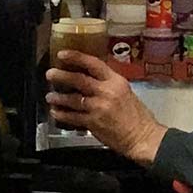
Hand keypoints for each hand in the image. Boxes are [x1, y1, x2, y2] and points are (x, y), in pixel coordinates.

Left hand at [45, 51, 166, 165]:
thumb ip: (107, 84)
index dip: (76, 57)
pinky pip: (73, 117)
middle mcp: (106, 92)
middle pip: (79, 80)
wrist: (142, 137)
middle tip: (50, 74)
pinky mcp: (93, 123)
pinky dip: (62, 115)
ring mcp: (99, 108)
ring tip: (50, 96)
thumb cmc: (136, 116)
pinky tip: (56, 113)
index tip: (62, 55)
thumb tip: (89, 77)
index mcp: (116, 81)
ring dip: (58, 98)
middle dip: (61, 76)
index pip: (93, 63)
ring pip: (72, 100)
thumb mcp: (125, 92)